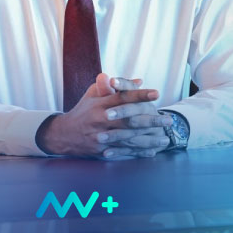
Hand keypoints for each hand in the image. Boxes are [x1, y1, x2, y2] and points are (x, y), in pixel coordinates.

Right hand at [38, 73, 172, 159]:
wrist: (63, 135)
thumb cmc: (83, 111)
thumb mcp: (94, 94)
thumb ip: (115, 86)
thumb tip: (138, 79)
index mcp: (100, 104)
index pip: (123, 97)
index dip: (139, 95)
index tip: (156, 93)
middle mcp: (101, 120)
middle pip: (129, 120)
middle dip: (151, 120)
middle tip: (168, 120)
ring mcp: (101, 137)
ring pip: (129, 138)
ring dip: (149, 139)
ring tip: (165, 139)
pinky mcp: (101, 150)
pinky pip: (123, 152)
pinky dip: (138, 152)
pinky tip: (152, 151)